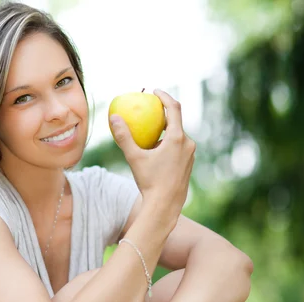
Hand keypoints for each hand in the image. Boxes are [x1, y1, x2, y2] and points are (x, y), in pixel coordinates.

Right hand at [109, 89, 195, 221]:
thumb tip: (113, 117)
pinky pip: (179, 147)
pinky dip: (168, 143)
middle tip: (149, 110)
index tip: (154, 92)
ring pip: (177, 136)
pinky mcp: (189, 164)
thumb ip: (123, 136)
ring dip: (165, 131)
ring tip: (149, 133)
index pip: (174, 108)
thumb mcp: (134, 157)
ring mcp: (190, 155)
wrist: (165, 206)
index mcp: (178, 138)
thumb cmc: (149, 182)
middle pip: (177, 122)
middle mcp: (188, 144)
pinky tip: (154, 151)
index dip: (164, 96)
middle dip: (163, 114)